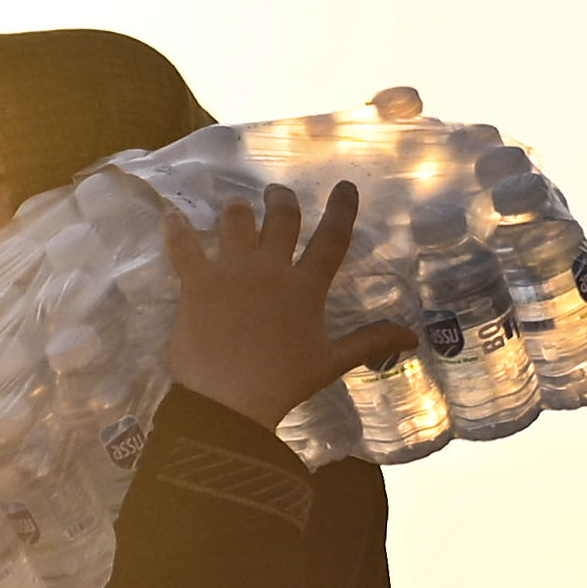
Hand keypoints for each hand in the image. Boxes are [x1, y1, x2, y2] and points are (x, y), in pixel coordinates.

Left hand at [163, 184, 417, 421]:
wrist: (229, 401)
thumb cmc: (283, 383)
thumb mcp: (331, 361)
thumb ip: (370, 341)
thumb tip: (414, 337)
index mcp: (307, 286)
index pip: (332, 238)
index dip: (341, 209)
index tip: (344, 186)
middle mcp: (271, 268)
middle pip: (281, 219)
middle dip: (281, 200)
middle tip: (277, 193)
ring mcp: (232, 271)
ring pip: (235, 221)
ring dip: (236, 208)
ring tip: (235, 204)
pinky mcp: (197, 282)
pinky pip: (183, 246)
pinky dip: (176, 229)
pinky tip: (172, 215)